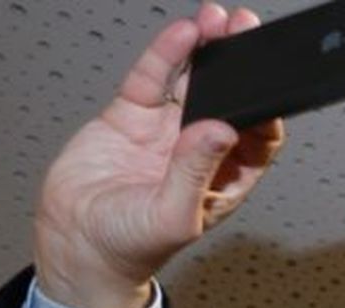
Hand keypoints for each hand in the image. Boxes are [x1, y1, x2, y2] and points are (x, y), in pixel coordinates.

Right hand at [33, 3, 285, 307]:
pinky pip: (154, 78)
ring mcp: (164, 131)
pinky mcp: (131, 116)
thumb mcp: (172, 217)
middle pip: (230, 99)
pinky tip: (183, 34)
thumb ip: (195, 173)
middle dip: (241, 66)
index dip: (266, 109)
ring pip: (193, 80)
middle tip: (247, 33)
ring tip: (218, 21)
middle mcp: (198, 151)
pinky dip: (167, 54)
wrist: (74, 247)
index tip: (269, 82)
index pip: (258, 137)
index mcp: (222, 180)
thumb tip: (221, 130)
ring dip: (207, 50)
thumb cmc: (130, 248)